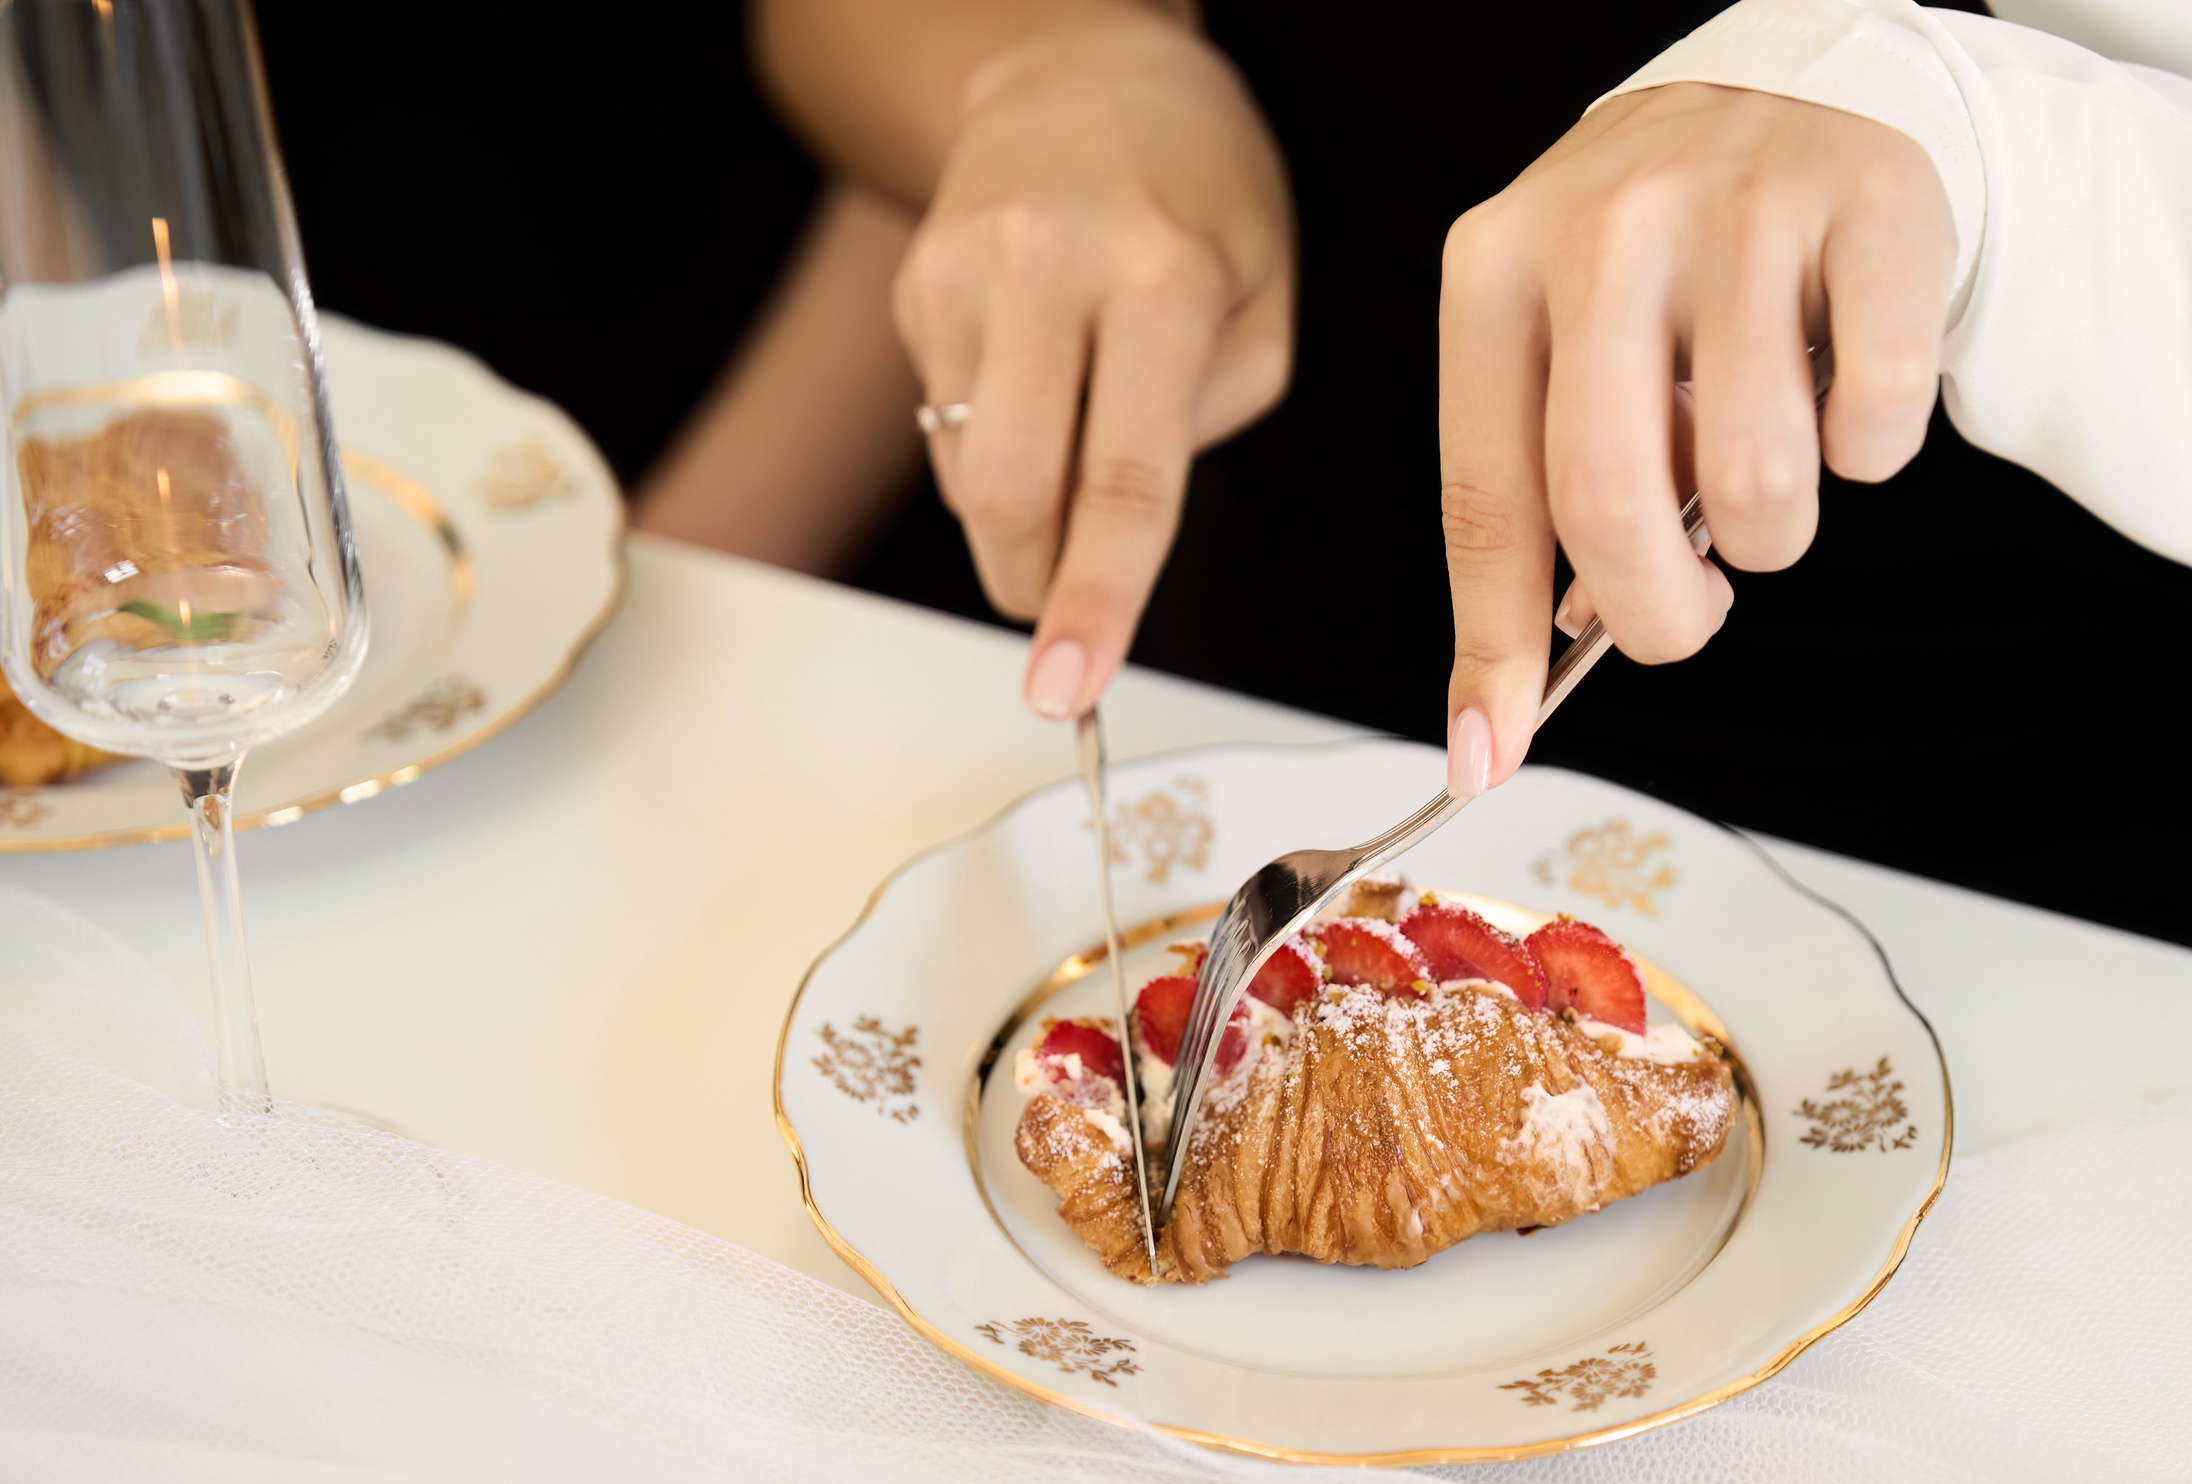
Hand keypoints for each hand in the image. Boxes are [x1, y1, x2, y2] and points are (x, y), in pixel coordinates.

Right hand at [893, 9, 1292, 717]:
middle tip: (1064, 623)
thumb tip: (1108, 535)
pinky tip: (1032, 386)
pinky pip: (939, 428)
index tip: (1068, 690)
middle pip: (1007, 494)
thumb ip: (1207, 423)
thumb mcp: (1264, 303)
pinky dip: (988, 448)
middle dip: (1033, 586)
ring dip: (1016, 516)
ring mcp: (962, 272)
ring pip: (963, 475)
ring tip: (1071, 444)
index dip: (1095, 603)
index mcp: (1161, 279)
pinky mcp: (913, 285)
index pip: (1124, 482)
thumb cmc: (1201, 197)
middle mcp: (1046, 268)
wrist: (1085, 72)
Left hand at [1438, 83, 1953, 794]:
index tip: (1491, 753)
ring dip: (1771, 537)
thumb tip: (1503, 715)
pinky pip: (1875, 423)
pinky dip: (1870, 457)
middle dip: (1655, 614)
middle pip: (1607, 499)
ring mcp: (1739, 208)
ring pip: (1753, 480)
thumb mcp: (1558, 359)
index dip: (1494, 645)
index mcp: (1495, 271)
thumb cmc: (1656, 276)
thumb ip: (1533, 510)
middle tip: (1687, 615)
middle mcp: (1604, 227)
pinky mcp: (1870, 210)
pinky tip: (1841, 404)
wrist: (1788, 103)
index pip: (1485, 496)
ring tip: (1764, 483)